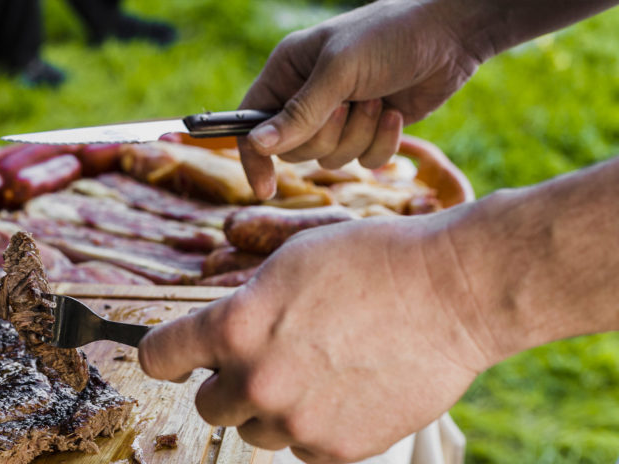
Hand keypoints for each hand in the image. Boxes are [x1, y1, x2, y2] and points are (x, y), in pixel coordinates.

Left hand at [138, 209, 495, 463]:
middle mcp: (257, 382)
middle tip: (267, 361)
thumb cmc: (373, 262)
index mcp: (234, 329)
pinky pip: (302, 449)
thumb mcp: (289, 264)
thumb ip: (241, 309)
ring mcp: (297, 422)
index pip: (159, 357)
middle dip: (228, 385)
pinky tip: (346, 393)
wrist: (453, 292)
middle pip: (207, 407)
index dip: (166, 355)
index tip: (177, 358)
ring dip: (272, 410)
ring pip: (255, 432)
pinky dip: (316, 429)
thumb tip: (217, 340)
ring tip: (318, 373)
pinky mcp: (337, 449)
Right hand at [239, 0, 482, 198]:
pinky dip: (382, 142)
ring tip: (378, 101)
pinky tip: (395, 113)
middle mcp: (307, 95)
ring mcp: (339, 115)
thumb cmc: (390, 36)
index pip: (251, 122)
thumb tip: (257, 145)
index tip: (266, 188)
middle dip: (326, 136)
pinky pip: (363, 160)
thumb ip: (298, 113)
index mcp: (287, 71)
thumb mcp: (339, 71)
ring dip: (358, 135)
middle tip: (349, 106)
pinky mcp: (369, 130)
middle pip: (294, 149)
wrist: (451, 34)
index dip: (254, 155)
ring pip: (330, 158)